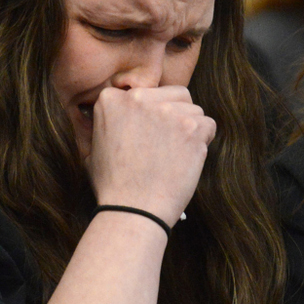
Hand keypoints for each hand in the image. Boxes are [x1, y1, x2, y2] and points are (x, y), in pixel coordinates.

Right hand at [86, 85, 215, 225]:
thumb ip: (110, 121)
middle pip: (174, 94)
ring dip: (189, 129)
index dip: (151, 114)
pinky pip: (208, 125)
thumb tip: (122, 111)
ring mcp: (167, 111)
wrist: (134, 210)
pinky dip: (203, 142)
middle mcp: (139, 99)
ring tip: (174, 155)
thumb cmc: (114, 185)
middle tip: (166, 144)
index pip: (146, 93)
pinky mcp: (191, 127)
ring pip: (193, 110)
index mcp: (112, 100)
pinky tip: (187, 158)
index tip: (147, 134)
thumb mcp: (95, 146)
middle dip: (174, 115)